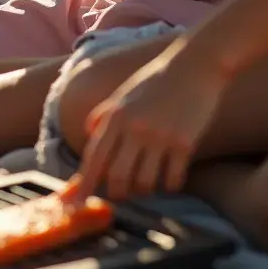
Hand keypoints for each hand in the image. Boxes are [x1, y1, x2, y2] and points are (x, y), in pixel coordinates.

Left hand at [75, 43, 230, 199]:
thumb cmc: (156, 80)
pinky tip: (170, 179)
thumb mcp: (123, 94)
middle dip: (117, 192)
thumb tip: (90, 135)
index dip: (83, 183)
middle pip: (117, 177)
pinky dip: (169, 186)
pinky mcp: (185, 144)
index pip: (93, 156)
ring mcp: (160, 137)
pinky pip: (172, 180)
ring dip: (144, 190)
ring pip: (144, 183)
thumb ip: (104, 114)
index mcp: (115, 116)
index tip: (73, 202)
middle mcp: (134, 128)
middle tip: (121, 194)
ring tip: (146, 184)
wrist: (194, 66)